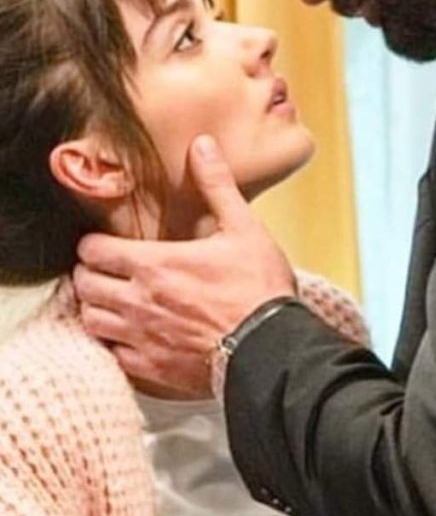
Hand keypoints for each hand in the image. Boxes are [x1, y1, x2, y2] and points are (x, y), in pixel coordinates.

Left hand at [75, 135, 296, 398]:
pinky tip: (130, 337)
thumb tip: (202, 145)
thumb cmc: (259, 290)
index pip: (94, 250)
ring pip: (91, 321)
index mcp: (154, 264)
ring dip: (97, 309)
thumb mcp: (243, 228)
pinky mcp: (151, 370)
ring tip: (113, 302)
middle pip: (84, 285)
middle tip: (106, 271)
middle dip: (90, 274)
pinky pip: (112, 356)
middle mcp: (138, 302)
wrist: (271, 349)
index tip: (106, 245)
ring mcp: (141, 339)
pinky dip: (114, 344)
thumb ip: (216, 185)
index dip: (95, 245)